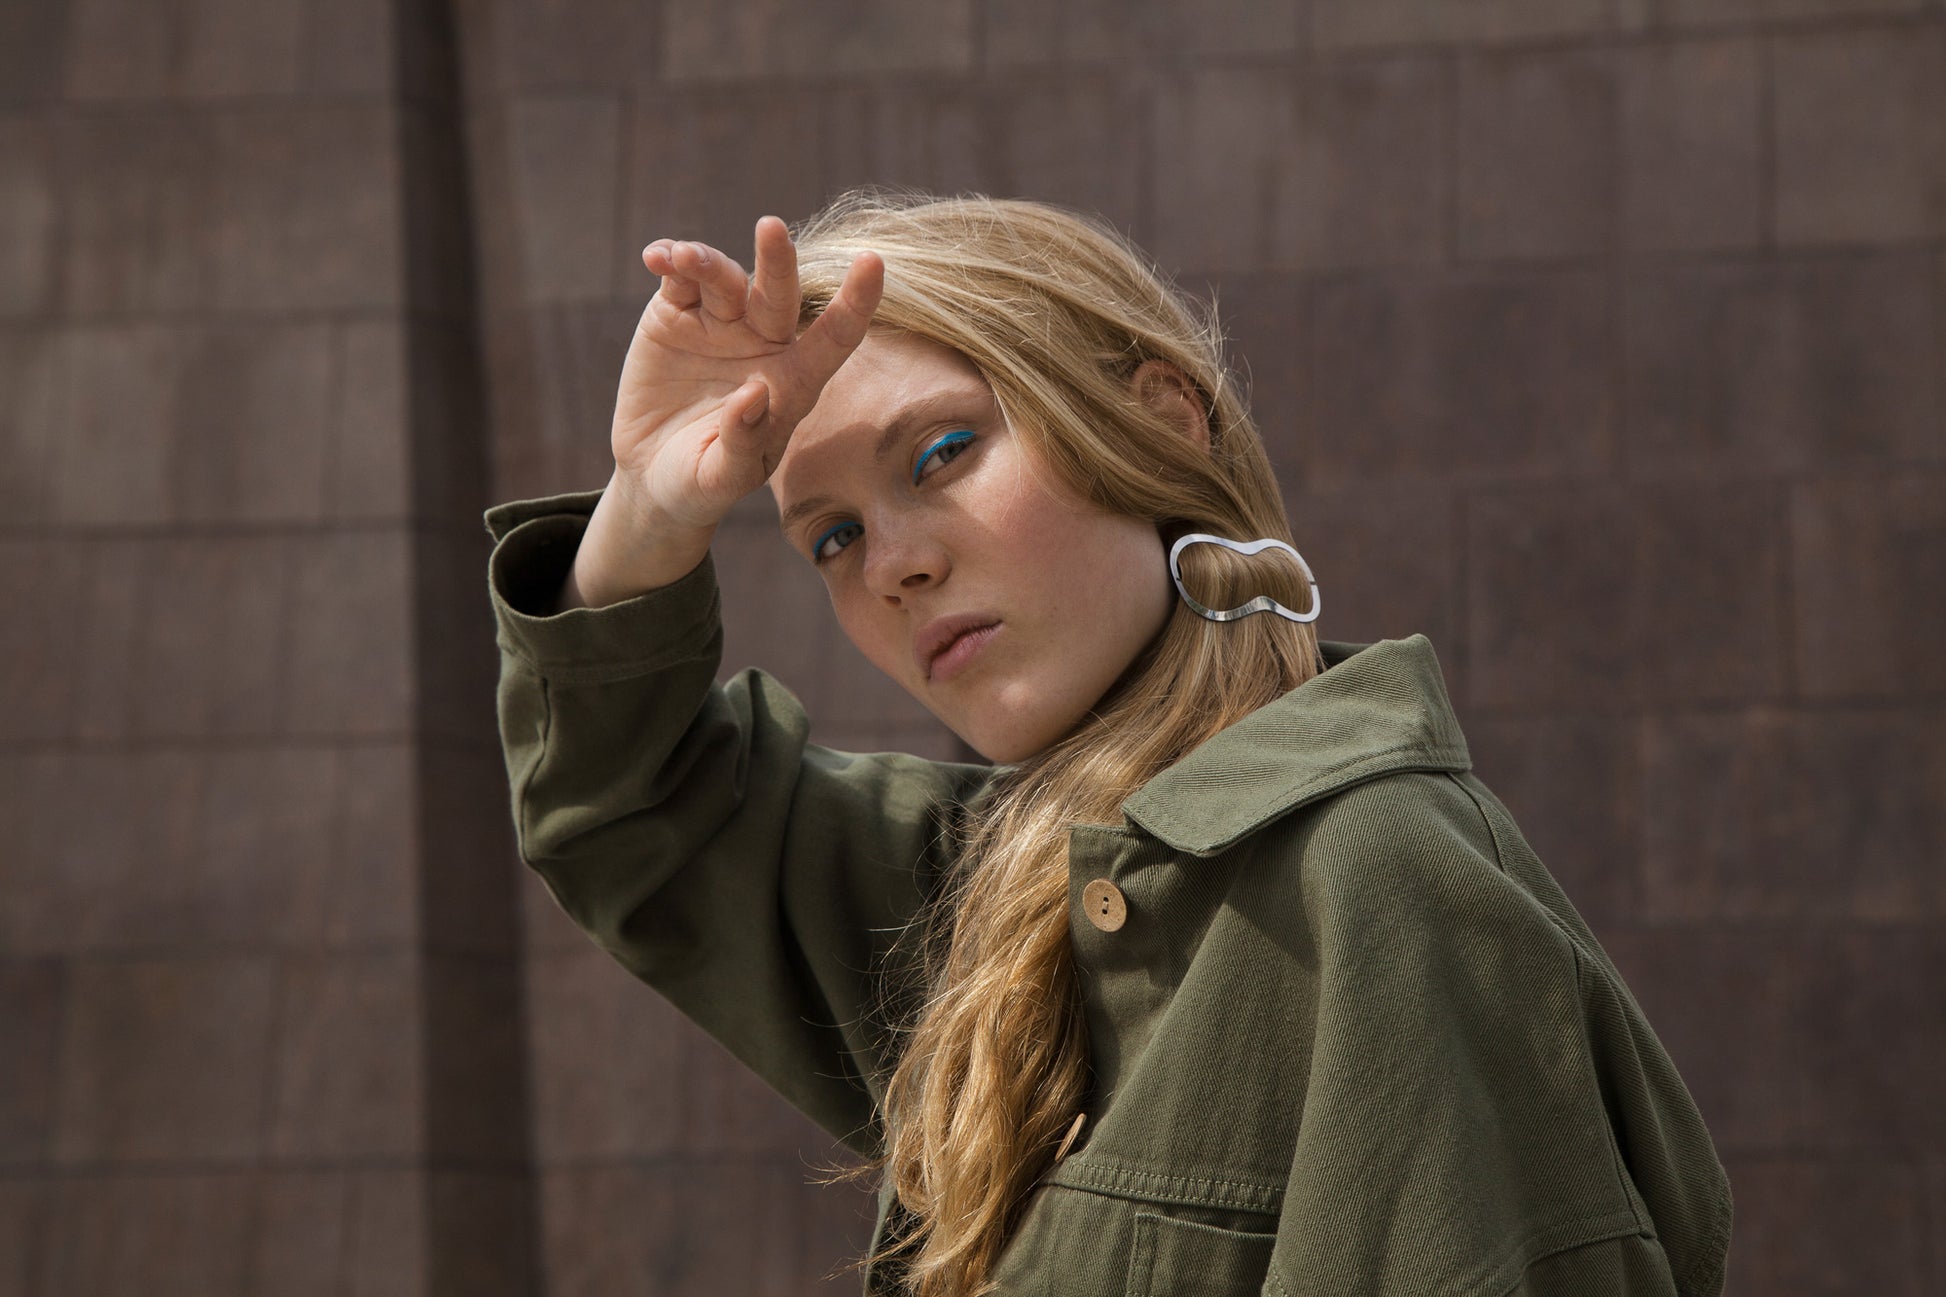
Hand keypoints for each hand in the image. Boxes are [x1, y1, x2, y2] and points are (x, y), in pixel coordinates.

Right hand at [561, 216, 883, 608]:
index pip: (835, 337)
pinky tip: (658, 258)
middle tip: (771, 228)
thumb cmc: (701, 483)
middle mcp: (764, 342)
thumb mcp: (721, 477)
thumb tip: (754, 393)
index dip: (855, 302)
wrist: (650, 474)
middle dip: (777, 262)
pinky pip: (678, 279)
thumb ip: (742, 442)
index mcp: (794, 381)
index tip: (873, 263)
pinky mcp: (676, 314)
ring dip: (707, 262)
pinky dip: (670, 262)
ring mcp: (721, 324)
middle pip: (779, 294)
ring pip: (725, 279)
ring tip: (683, 259)